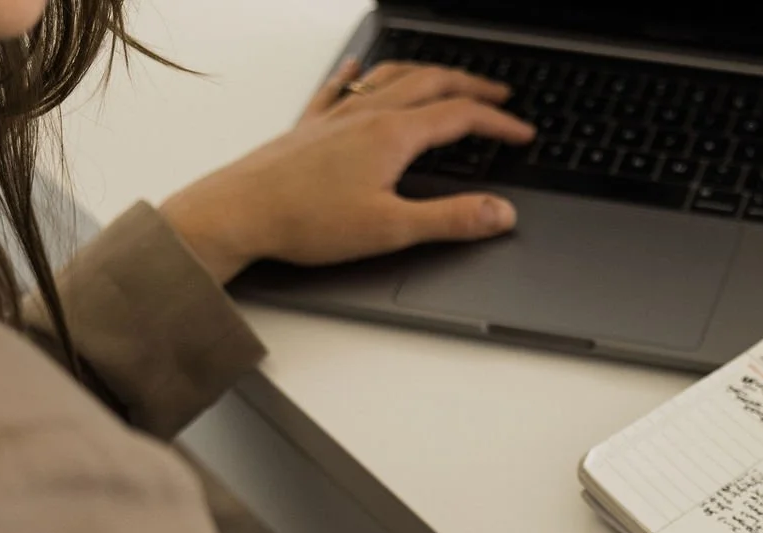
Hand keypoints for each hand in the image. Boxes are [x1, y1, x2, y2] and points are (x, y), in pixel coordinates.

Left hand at [159, 59, 534, 283]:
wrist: (239, 212)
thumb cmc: (306, 221)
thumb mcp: (391, 229)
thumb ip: (451, 219)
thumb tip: (501, 213)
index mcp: (392, 135)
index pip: (460, 116)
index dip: (499, 123)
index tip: (523, 133)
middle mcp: (366, 114)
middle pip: (431, 82)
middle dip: (472, 85)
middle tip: (499, 94)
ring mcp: (336, 115)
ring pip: (391, 77)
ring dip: (427, 73)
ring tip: (446, 78)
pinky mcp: (309, 126)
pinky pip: (340, 87)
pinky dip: (361, 75)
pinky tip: (358, 72)